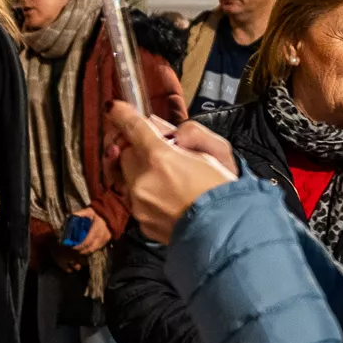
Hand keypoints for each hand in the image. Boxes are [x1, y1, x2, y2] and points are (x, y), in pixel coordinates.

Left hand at [69, 209, 114, 255]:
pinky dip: (93, 249)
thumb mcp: (89, 211)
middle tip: (76, 249)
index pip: (87, 242)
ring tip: (81, 249)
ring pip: (95, 249)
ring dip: (87, 251)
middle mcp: (101, 236)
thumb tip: (70, 216)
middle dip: (82, 251)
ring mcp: (105, 239)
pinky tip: (88, 247)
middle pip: (91, 248)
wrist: (113, 213)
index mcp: (96, 229)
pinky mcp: (107, 240)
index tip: (73, 247)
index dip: (80, 246)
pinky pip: (99, 247)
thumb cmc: (99, 212)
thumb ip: (80, 214)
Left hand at [107, 103, 239, 243]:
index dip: (122, 115)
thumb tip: (166, 132)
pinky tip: (169, 200)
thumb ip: (190, 135)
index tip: (114, 108)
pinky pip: (137, 201)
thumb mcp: (216, 152)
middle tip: (159, 152)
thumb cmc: (225, 191)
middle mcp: (142, 181)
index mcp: (160, 158)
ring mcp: (139, 205)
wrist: (228, 234)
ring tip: (169, 180)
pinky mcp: (141, 224)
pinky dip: (147, 195)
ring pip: (129, 179)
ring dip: (142, 174)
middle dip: (138, 150)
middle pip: (126, 155)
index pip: (134, 129)